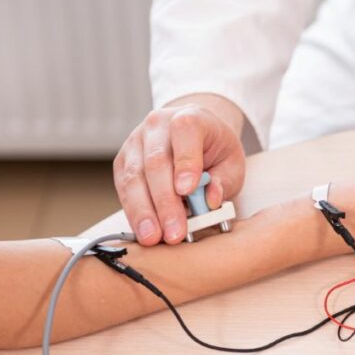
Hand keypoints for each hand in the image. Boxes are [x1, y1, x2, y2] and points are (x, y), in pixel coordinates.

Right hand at [114, 94, 245, 245]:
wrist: (192, 132)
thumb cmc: (214, 149)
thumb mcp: (232, 162)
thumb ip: (224, 180)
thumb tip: (211, 199)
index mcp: (189, 117)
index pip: (185, 132)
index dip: (185, 162)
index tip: (187, 190)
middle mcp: (157, 125)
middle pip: (156, 162)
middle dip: (164, 202)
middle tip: (173, 232)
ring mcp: (136, 142)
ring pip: (134, 177)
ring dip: (143, 211)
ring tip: (153, 237)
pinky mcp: (123, 161)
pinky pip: (124, 187)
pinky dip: (133, 211)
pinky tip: (143, 230)